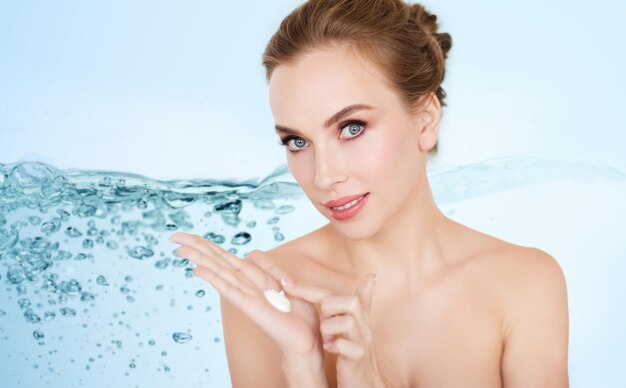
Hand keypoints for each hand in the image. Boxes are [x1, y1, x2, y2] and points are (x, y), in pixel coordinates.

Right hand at [168, 232, 324, 358]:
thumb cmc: (298, 317)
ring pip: (219, 272)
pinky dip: (214, 279)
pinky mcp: (250, 307)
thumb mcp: (287, 284)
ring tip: (180, 248)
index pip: (225, 257)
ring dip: (200, 259)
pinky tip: (198, 270)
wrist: (306, 341)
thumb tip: (252, 252)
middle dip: (196, 248)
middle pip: (217, 261)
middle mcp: (245, 285)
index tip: (187, 236)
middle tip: (173, 237)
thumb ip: (269, 268)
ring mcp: (245, 296)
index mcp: (253, 278)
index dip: (207, 246)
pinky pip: (230, 290)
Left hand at [281, 274, 390, 387]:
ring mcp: (362, 342)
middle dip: (328, 308)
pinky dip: (335, 346)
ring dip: (330, 328)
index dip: (309, 290)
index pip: (334, 294)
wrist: (365, 383)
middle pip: (349, 302)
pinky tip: (330, 349)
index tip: (286, 286)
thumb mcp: (357, 326)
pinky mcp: (358, 358)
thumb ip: (362, 301)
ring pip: (348, 322)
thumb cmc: (356, 353)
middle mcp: (363, 326)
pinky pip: (347, 346)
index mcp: (359, 316)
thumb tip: (371, 276)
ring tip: (327, 340)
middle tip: (322, 324)